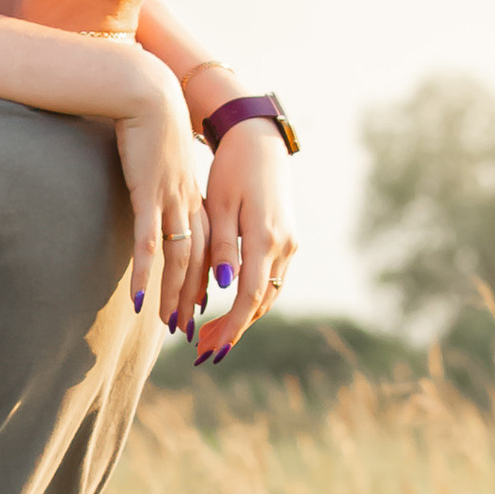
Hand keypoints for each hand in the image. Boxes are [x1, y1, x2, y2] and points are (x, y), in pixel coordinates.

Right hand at [111, 61, 205, 327]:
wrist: (146, 92)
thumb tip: (155, 189)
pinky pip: (149, 244)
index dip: (203, 278)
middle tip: (188, 327)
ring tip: (169, 323)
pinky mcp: (148, 195)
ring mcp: (170, 200)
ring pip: (179, 259)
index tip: (200, 304)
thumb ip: (162, 177)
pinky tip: (139, 299)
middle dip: (193, 297)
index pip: (206, 247)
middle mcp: (188, 202)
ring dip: (174, 294)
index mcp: (193, 194)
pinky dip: (145, 274)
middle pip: (198, 261)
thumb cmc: (150, 121)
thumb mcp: (162, 156)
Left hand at [192, 118, 295, 356]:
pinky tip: (231, 307)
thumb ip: (222, 246)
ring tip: (212, 334)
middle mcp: (284, 245)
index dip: (231, 326)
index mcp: (265, 237)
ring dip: (243, 318)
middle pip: (262, 303)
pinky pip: (272, 280)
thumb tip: (222, 285)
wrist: (260, 143)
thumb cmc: (232, 170)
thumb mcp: (220, 206)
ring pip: (269, 294)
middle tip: (205, 350)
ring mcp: (290, 244)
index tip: (213, 348)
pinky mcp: (288, 240)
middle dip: (233, 329)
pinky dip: (252, 299)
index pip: (250, 296)